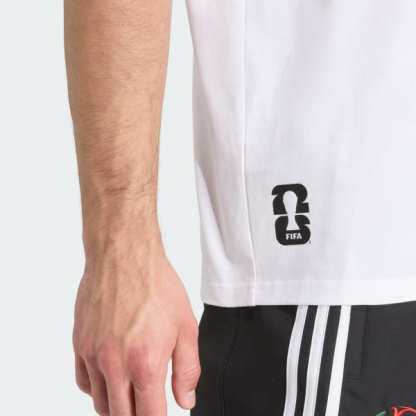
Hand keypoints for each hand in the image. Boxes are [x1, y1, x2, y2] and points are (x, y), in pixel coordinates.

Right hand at [73, 244, 199, 415]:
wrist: (125, 257)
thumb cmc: (156, 286)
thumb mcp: (186, 327)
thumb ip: (187, 369)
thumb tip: (185, 400)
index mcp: (145, 364)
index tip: (161, 415)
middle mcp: (114, 365)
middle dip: (137, 415)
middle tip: (148, 404)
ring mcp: (93, 355)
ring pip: (100, 403)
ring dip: (117, 406)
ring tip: (131, 393)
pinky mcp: (79, 343)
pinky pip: (84, 381)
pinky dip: (97, 388)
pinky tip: (111, 377)